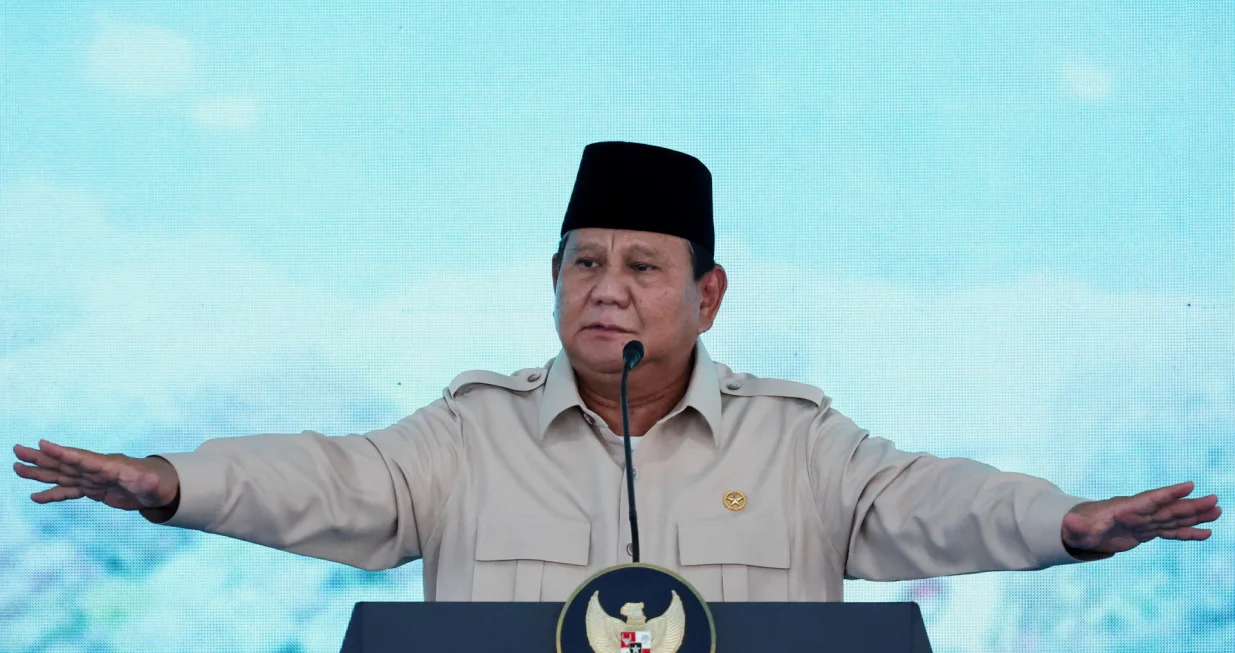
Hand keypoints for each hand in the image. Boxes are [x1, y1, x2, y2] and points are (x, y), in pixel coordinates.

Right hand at [12, 439, 178, 510]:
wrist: (159, 488)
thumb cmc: (157, 483)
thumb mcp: (153, 485)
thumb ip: (147, 482)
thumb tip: (148, 481)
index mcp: (108, 466)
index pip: (82, 458)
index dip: (63, 452)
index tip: (43, 443)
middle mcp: (96, 470)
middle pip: (64, 462)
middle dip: (41, 457)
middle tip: (17, 449)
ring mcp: (92, 479)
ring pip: (61, 474)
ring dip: (40, 472)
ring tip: (17, 468)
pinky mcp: (93, 490)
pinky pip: (68, 491)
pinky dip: (52, 493)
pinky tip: (35, 497)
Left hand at [1062, 481, 1221, 556]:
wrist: (1081, 530)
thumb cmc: (1078, 528)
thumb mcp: (1075, 529)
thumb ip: (1076, 526)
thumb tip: (1070, 522)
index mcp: (1124, 509)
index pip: (1149, 499)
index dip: (1168, 493)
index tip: (1188, 485)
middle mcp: (1138, 513)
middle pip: (1167, 508)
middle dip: (1190, 505)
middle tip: (1214, 500)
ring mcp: (1144, 522)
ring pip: (1173, 518)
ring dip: (1195, 515)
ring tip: (1217, 511)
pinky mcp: (1146, 532)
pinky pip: (1170, 532)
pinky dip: (1187, 533)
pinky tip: (1205, 533)